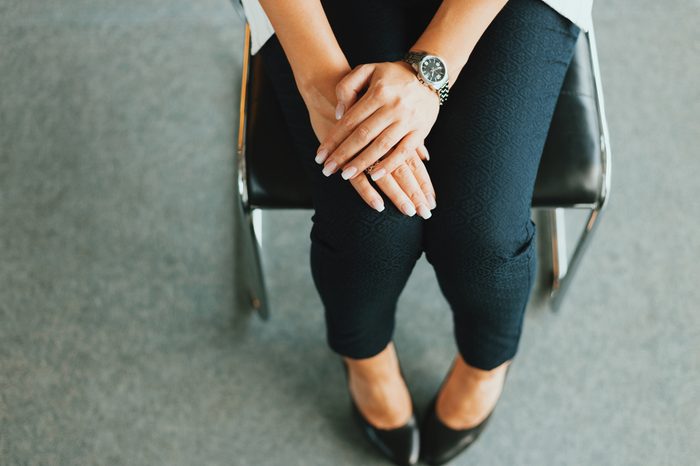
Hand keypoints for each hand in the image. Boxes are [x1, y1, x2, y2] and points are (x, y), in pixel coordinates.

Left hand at [314, 60, 440, 182]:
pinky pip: (404, 152)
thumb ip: (347, 87)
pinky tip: (374, 175)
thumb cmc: (392, 75)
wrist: (429, 74)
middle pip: (363, 135)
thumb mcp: (368, 70)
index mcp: (378, 92)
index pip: (350, 120)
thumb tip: (339, 113)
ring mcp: (409, 120)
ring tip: (346, 175)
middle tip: (328, 170)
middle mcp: (393, 106)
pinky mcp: (421, 130)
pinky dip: (389, 165)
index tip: (320, 156)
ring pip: (382, 145)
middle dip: (343, 155)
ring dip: (363, 163)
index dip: (333, 139)